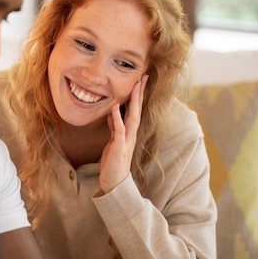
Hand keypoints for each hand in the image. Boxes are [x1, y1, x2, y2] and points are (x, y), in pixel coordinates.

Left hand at [99, 74, 147, 193]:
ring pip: (132, 117)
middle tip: (143, 76)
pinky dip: (117, 118)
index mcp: (129, 131)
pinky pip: (119, 130)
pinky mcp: (119, 147)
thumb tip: (113, 111)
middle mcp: (131, 133)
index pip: (135, 109)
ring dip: (133, 101)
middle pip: (137, 109)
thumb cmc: (113, 161)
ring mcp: (126, 140)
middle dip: (140, 92)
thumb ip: (114, 126)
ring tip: (135, 86)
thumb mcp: (113, 139)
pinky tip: (115, 107)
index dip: (137, 94)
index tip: (140, 79)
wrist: (114, 182)